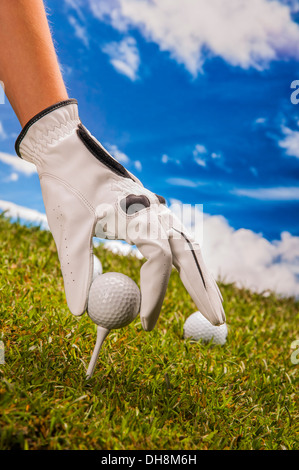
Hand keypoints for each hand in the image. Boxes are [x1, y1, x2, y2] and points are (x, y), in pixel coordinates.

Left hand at [16, 99, 224, 330]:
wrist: (67, 151)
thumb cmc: (66, 189)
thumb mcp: (68, 231)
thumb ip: (77, 271)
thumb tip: (81, 312)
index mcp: (140, 215)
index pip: (160, 263)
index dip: (156, 296)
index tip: (145, 325)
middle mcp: (158, 212)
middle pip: (190, 256)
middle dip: (204, 290)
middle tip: (217, 322)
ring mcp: (158, 209)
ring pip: (189, 247)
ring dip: (202, 276)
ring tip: (213, 303)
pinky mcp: (153, 209)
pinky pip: (178, 238)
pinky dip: (188, 261)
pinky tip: (192, 274)